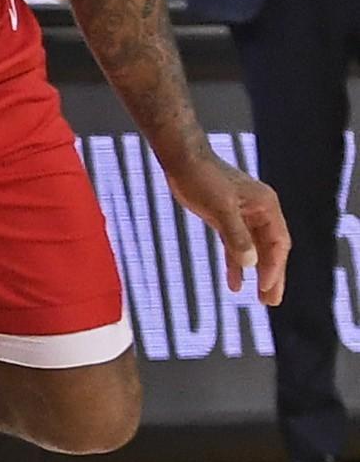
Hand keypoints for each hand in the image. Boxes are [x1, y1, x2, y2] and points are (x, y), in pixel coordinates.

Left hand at [173, 156, 288, 304]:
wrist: (182, 160)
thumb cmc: (202, 179)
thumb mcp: (220, 209)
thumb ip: (236, 236)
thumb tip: (250, 264)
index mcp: (266, 207)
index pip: (278, 243)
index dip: (274, 267)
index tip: (266, 287)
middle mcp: (260, 212)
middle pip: (270, 250)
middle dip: (271, 276)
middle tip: (271, 302)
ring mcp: (244, 216)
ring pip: (254, 250)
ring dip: (256, 273)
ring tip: (260, 299)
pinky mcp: (226, 219)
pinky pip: (236, 246)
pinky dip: (235, 264)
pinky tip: (235, 284)